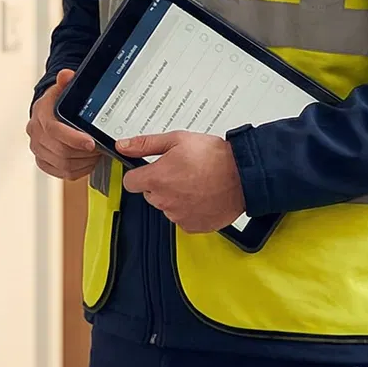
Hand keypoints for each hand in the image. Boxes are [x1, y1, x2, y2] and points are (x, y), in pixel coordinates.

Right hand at [25, 70, 100, 179]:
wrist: (48, 112)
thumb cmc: (58, 101)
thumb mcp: (63, 88)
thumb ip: (66, 81)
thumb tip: (66, 75)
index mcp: (40, 114)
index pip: (54, 130)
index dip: (73, 139)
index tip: (91, 142)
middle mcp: (36, 133)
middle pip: (60, 151)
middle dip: (84, 152)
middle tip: (99, 147)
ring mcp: (38, 149)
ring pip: (63, 165)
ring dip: (83, 161)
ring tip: (95, 153)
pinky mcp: (43, 162)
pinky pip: (62, 173)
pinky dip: (78, 169)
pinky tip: (86, 160)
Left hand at [118, 131, 245, 232]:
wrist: (244, 176)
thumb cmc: (214, 157)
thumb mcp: (177, 140)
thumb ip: (145, 144)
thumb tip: (123, 146)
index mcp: (156, 179)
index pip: (130, 182)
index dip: (139, 174)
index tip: (150, 170)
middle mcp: (164, 200)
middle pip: (149, 194)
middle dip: (160, 184)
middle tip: (181, 172)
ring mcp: (178, 216)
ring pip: (167, 206)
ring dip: (175, 197)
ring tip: (196, 183)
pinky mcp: (192, 226)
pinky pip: (182, 218)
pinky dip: (189, 210)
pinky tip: (202, 196)